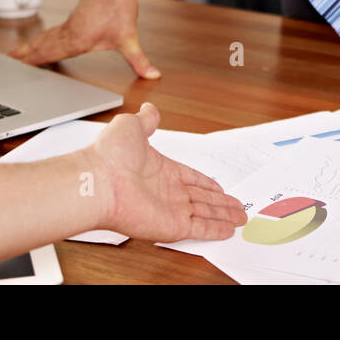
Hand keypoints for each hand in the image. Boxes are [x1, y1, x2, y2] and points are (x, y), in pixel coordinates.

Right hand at [11, 0, 159, 78]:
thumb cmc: (119, 5)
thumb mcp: (129, 38)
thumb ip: (139, 60)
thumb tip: (153, 75)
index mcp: (75, 40)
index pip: (48, 54)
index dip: (31, 63)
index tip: (14, 69)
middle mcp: (68, 32)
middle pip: (40, 46)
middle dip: (23, 56)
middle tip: (5, 65)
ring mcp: (69, 25)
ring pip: (45, 38)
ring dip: (30, 48)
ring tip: (15, 56)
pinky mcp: (74, 19)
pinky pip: (52, 33)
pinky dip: (42, 40)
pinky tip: (41, 43)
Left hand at [84, 103, 246, 241]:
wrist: (98, 181)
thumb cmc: (110, 155)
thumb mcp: (131, 126)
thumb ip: (147, 120)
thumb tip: (150, 109)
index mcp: (159, 169)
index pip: (189, 178)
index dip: (206, 183)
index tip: (219, 187)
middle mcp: (165, 192)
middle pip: (200, 199)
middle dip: (220, 203)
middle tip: (236, 207)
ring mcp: (169, 210)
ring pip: (204, 214)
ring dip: (223, 217)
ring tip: (240, 219)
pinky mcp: (171, 226)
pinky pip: (199, 229)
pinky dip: (215, 230)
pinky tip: (227, 230)